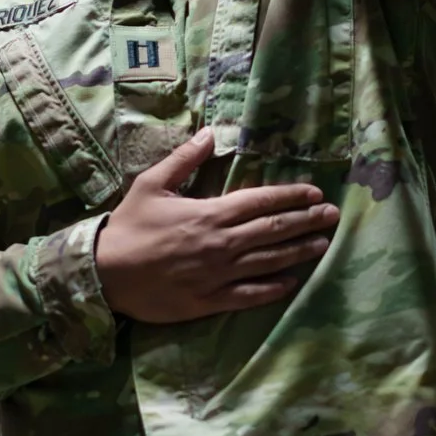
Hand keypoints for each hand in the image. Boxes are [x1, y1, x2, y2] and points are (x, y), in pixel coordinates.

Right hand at [94, 128, 339, 322]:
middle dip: (307, 221)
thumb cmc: (128, 226)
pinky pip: (249, 296)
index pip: (261, 202)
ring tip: (323, 244)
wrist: (103, 274)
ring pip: (268, 262)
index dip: (291, 196)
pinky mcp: (208, 301)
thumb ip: (184, 159)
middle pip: (273, 231)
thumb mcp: (151, 184)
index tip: (314, 192)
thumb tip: (209, 133)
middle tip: (333, 215)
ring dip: (299, 252)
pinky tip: (291, 282)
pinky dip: (272, 288)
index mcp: (210, 214)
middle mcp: (221, 244)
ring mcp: (217, 275)